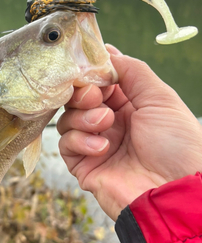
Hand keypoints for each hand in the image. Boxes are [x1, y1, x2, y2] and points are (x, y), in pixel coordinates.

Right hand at [57, 45, 201, 219]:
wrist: (173, 191)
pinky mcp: (84, 166)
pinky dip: (80, 140)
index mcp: (129, 105)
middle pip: (77, 99)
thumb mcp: (160, 98)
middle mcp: (110, 123)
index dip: (92, 74)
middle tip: (95, 97)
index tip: (90, 70)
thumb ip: (132, 71)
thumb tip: (106, 51)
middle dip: (83, 94)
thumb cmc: (176, 145)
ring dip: (83, 117)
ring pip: (67, 119)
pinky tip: (102, 147)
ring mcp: (95, 144)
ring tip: (106, 124)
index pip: (98, 82)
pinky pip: (66, 145)